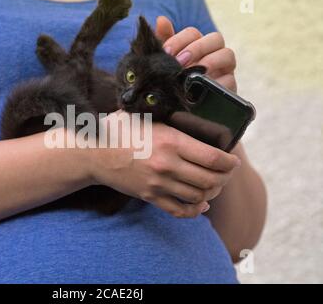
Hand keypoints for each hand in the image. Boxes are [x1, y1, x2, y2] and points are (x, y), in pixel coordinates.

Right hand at [90, 111, 240, 217]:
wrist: (93, 152)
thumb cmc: (120, 129)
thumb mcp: (147, 116)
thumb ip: (172, 119)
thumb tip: (197, 117)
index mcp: (171, 141)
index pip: (213, 158)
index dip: (230, 162)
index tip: (233, 160)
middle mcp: (167, 164)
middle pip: (210, 180)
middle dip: (224, 178)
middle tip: (226, 173)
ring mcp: (158, 183)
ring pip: (198, 196)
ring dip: (211, 193)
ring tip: (213, 185)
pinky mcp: (150, 196)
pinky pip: (179, 210)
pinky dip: (194, 210)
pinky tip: (200, 203)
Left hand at [155, 16, 236, 91]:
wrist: (184, 111)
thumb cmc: (174, 84)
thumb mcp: (166, 64)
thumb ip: (164, 43)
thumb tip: (161, 20)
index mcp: (197, 45)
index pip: (193, 33)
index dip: (180, 40)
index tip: (166, 52)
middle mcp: (214, 53)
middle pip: (215, 38)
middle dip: (197, 48)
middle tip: (180, 61)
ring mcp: (225, 70)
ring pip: (228, 54)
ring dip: (210, 61)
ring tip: (193, 72)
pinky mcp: (230, 88)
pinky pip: (230, 80)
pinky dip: (217, 82)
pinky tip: (202, 87)